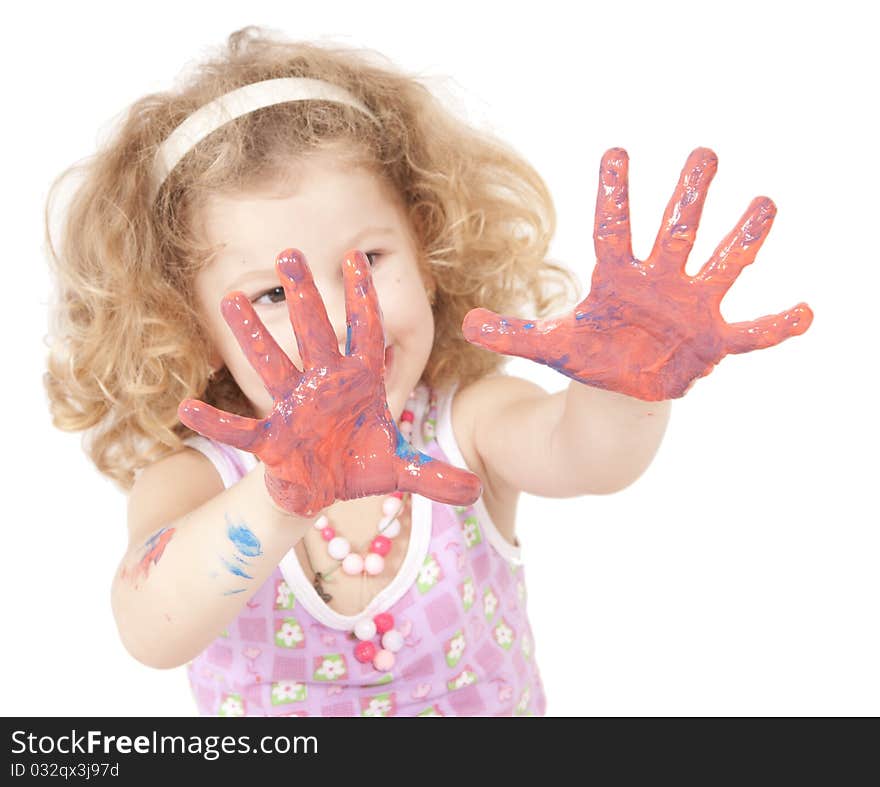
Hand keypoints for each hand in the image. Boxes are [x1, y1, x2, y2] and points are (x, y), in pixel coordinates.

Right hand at [179, 248, 481, 516]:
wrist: (329, 487)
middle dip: (303, 297)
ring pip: (272, 366)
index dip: (362, 300)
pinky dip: (217, 424)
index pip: (365, 335)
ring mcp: (295, 410)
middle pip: (314, 335)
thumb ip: (434, 476)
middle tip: (289, 253)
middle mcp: (324, 387)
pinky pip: (241, 432)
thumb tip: (475, 494)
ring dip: (253, 337)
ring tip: (230, 302)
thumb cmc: (361, 465)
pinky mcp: (273, 441)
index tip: (359, 258)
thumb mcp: (400, 470)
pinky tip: (187, 411)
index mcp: (359, 385)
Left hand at [461, 147, 813, 400]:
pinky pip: (750, 333)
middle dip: (689, 195)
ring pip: (720, 265)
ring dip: (741, 239)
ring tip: (763, 204)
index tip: (616, 153)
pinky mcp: (711, 339)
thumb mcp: (549, 346)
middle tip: (704, 153)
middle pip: (676, 231)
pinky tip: (804, 313)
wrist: (620, 391)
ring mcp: (689, 307)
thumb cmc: (591, 358)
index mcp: (617, 279)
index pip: (614, 229)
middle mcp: (659, 282)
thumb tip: (467, 322)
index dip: (615, 194)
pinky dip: (776, 327)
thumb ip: (511, 333)